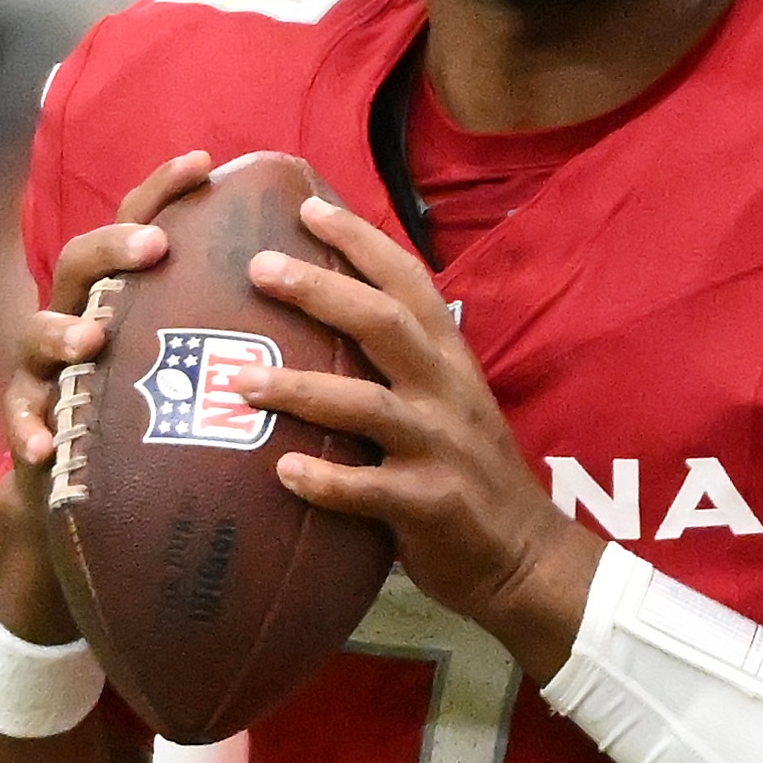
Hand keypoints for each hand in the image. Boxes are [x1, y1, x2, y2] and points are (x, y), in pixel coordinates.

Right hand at [0, 149, 213, 642]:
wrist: (90, 495)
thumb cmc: (165, 417)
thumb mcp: (204, 364)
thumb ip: (247, 324)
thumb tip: (338, 287)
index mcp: (126, 293)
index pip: (141, 223)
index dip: (165, 188)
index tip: (204, 162)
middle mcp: (79, 317)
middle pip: (80, 262)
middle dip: (113, 248)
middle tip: (154, 247)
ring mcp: (47, 369)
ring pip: (35, 333)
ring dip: (60, 332)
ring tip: (90, 342)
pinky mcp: (30, 423)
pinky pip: (20, 422)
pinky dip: (27, 432)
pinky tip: (44, 449)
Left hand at [234, 196, 604, 679]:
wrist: (523, 556)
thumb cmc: (466, 470)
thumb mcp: (446, 399)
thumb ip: (397, 362)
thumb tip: (323, 315)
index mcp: (449, 358)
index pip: (408, 281)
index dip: (360, 241)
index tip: (306, 206)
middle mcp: (447, 391)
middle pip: (384, 324)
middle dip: (321, 291)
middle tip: (258, 268)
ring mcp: (440, 448)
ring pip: (368, 406)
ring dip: (301, 391)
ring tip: (239, 382)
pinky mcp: (430, 506)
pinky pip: (370, 490)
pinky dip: (326, 481)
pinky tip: (281, 472)